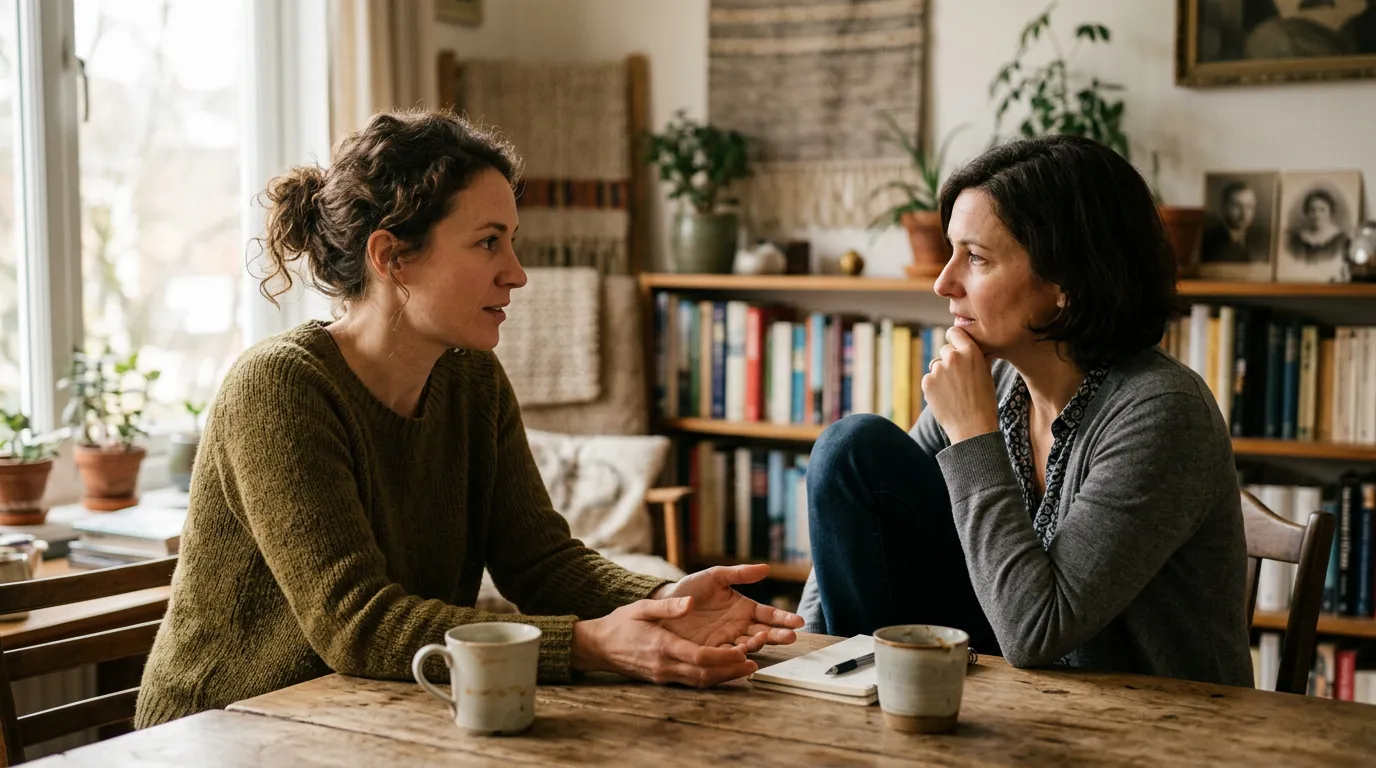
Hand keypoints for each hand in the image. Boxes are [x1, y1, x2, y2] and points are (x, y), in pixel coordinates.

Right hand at [571, 597, 758, 686]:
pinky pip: (691, 682)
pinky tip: (724, 671)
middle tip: (754, 664)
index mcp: (662, 646)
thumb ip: (668, 606)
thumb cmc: (621, 623)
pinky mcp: (663, 678)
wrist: (598, 646)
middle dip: (731, 671)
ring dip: (724, 677)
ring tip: (747, 668)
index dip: (724, 658)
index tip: (743, 651)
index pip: (699, 657)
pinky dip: (710, 678)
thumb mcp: (642, 607)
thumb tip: (690, 603)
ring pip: (700, 682)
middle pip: (704, 675)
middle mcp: (665, 665)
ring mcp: (663, 675)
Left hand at [655, 564, 804, 652]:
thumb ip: (739, 573)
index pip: (769, 614)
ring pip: (748, 645)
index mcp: (744, 608)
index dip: (784, 618)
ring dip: (758, 644)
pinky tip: (742, 652)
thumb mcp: (715, 576)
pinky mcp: (711, 650)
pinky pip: (726, 655)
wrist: (664, 604)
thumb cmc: (690, 588)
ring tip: (762, 638)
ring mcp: (726, 640)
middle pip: (765, 632)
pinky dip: (736, 655)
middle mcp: (739, 626)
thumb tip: (767, 568)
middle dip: (778, 635)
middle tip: (791, 637)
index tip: (799, 622)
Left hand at [921, 327, 998, 443]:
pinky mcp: (927, 382)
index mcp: (970, 352)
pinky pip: (929, 378)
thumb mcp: (987, 374)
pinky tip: (946, 397)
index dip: (955, 340)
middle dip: (949, 359)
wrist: (972, 427)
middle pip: (945, 349)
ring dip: (942, 374)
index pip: (954, 332)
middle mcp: (952, 357)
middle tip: (959, 377)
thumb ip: (979, 357)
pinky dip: (935, 386)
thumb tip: (976, 345)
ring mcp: (938, 369)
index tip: (956, 347)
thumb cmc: (985, 401)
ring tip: (954, 391)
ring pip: (936, 365)